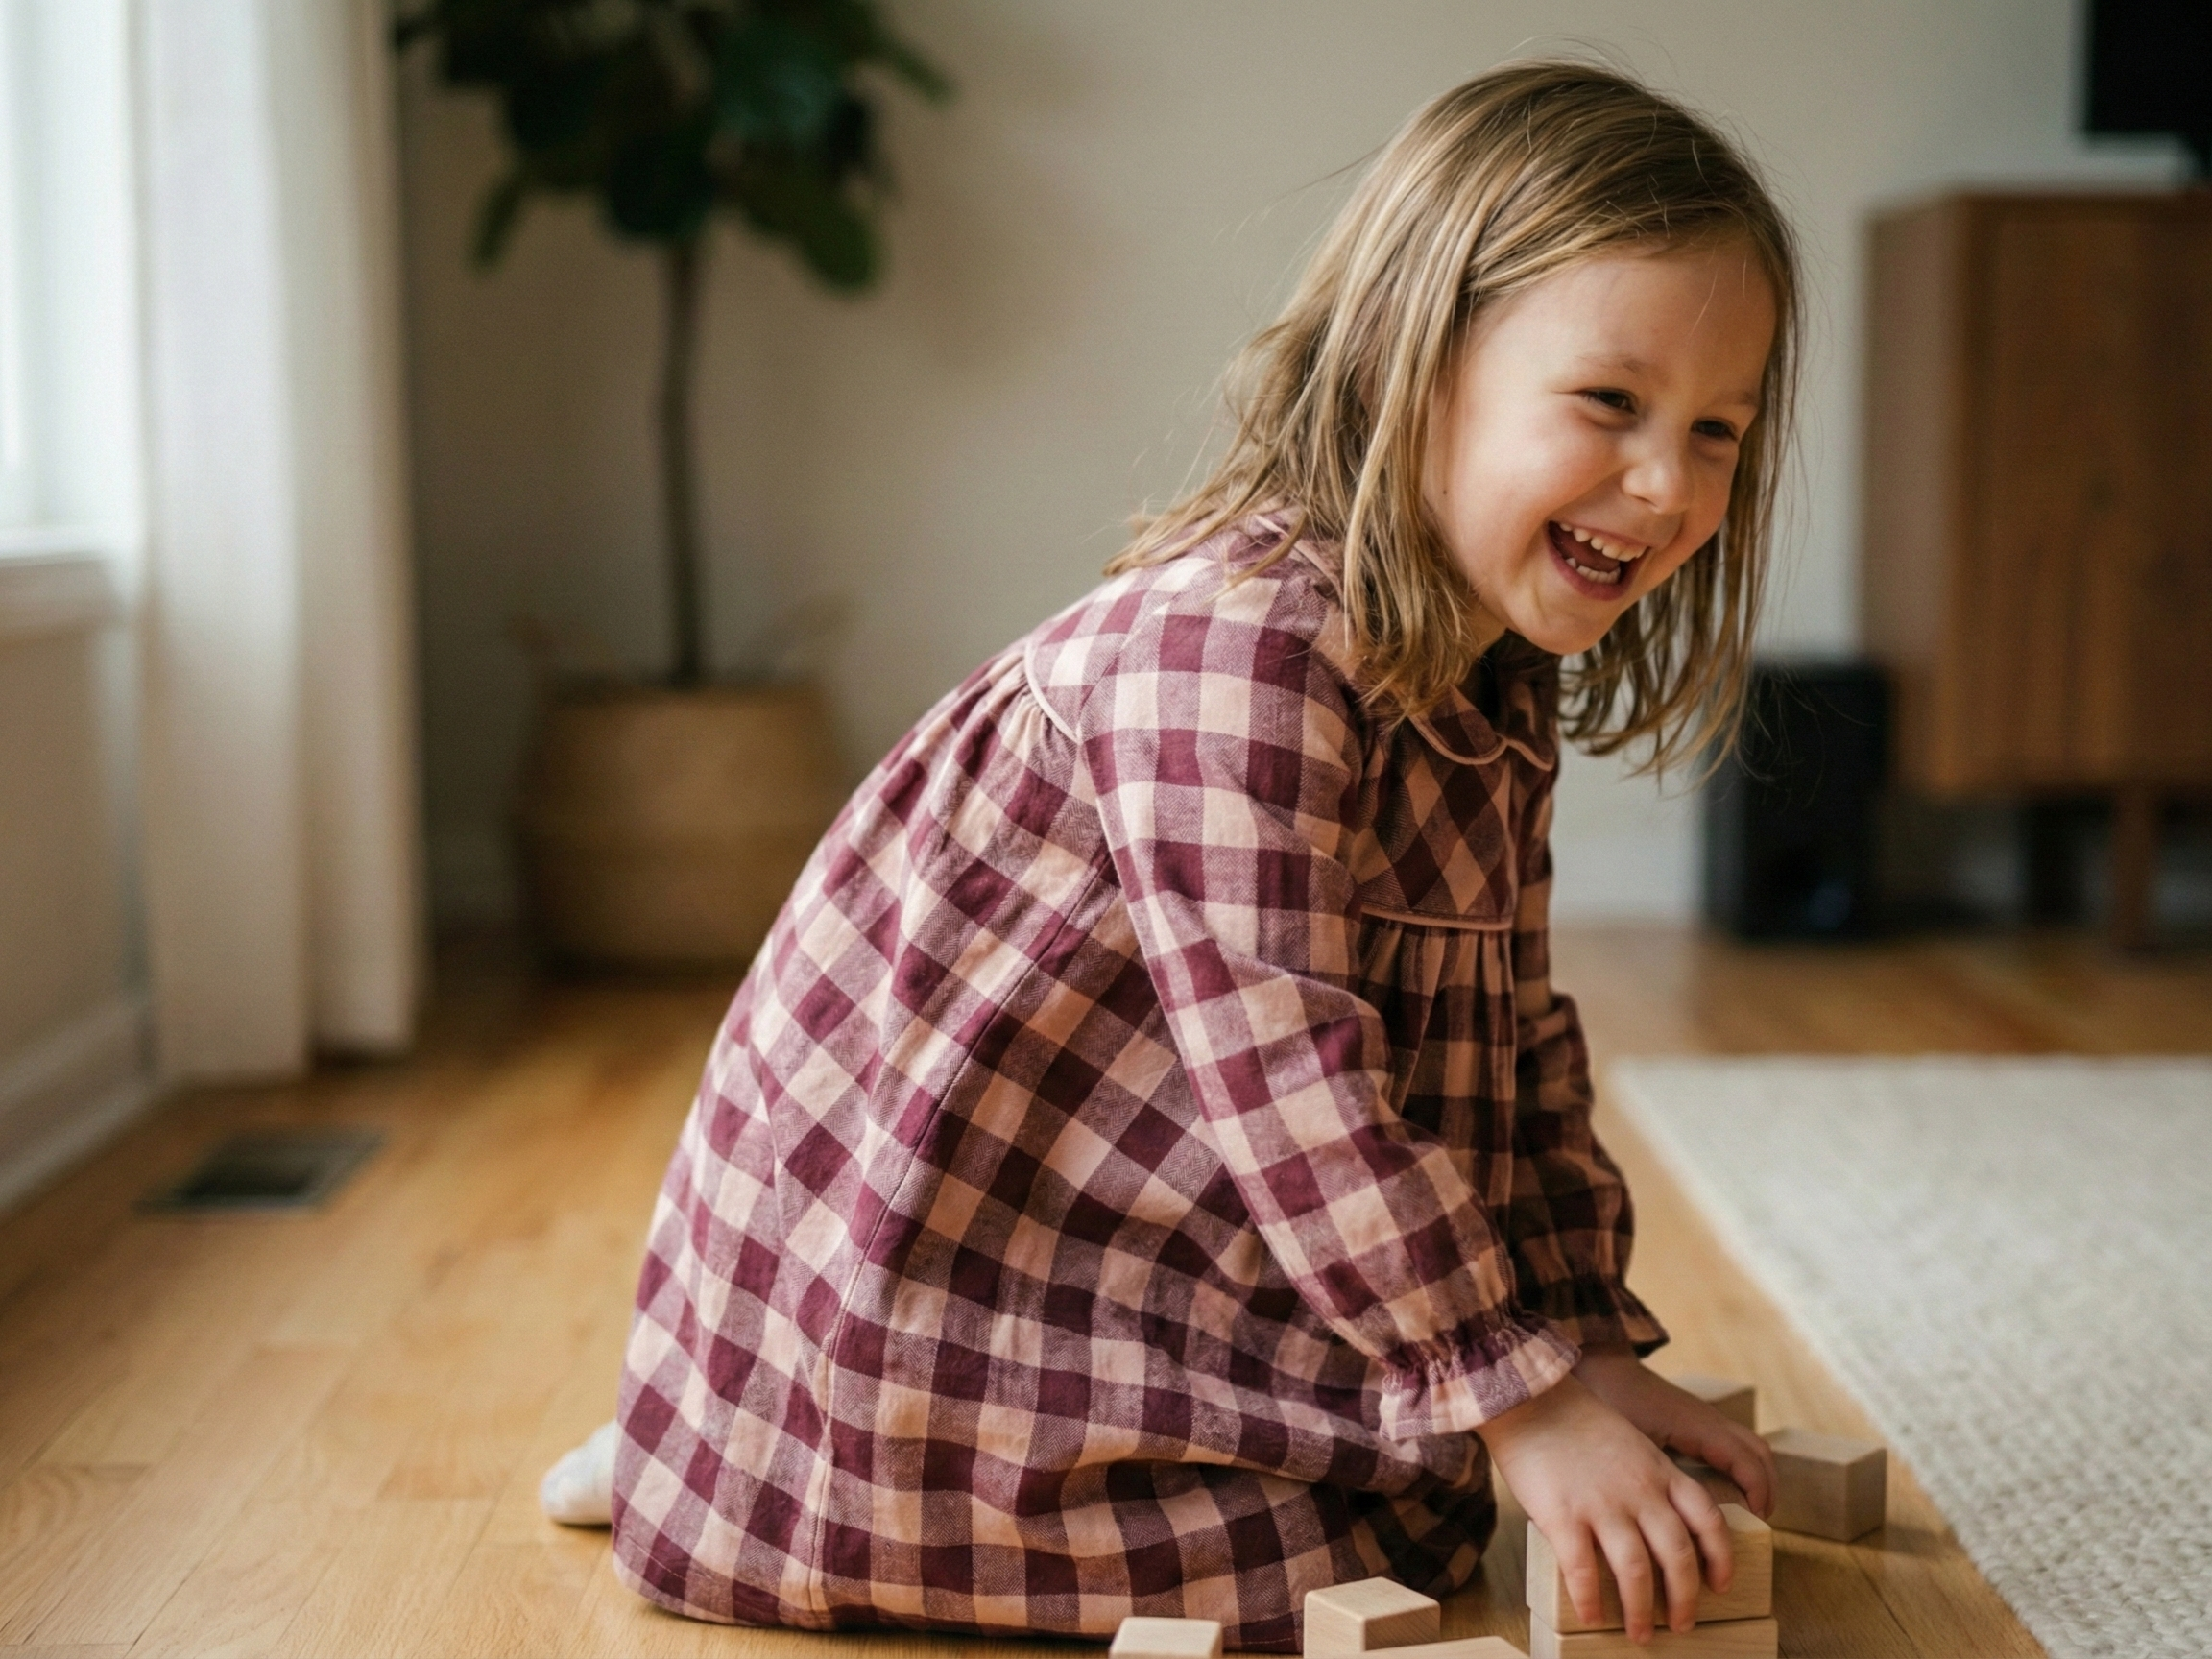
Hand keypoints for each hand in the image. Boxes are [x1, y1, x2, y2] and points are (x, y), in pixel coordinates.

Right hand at [1477, 1373, 1734, 1642]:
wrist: (1528, 1397)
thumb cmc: (1574, 1419)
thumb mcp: (1630, 1441)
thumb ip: (1646, 1479)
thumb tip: (1648, 1527)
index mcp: (1660, 1471)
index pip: (1709, 1521)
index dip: (1721, 1558)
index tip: (1719, 1585)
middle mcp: (1640, 1491)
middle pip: (1678, 1556)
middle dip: (1684, 1599)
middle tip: (1681, 1625)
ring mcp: (1602, 1504)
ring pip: (1636, 1571)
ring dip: (1640, 1610)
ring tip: (1639, 1633)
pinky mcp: (1563, 1515)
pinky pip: (1582, 1571)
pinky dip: (1589, 1600)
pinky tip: (1590, 1616)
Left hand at [1571, 1346, 1776, 1518]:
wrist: (1600, 1366)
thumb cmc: (1613, 1402)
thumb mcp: (1635, 1447)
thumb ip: (1658, 1479)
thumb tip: (1675, 1522)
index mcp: (1701, 1427)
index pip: (1749, 1463)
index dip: (1758, 1494)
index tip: (1755, 1523)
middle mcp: (1711, 1419)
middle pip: (1760, 1453)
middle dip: (1766, 1487)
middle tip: (1757, 1523)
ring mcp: (1705, 1417)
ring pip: (1750, 1446)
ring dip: (1756, 1476)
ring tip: (1746, 1511)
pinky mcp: (1694, 1419)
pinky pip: (1732, 1442)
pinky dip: (1740, 1465)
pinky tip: (1721, 1489)